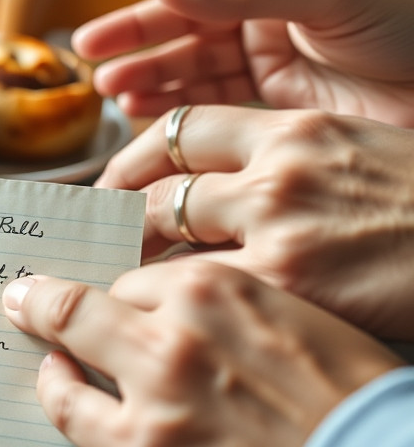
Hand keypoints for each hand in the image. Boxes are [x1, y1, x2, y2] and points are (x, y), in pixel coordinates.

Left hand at [1, 262, 401, 446]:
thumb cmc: (351, 398)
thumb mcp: (297, 317)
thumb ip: (231, 298)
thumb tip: (176, 296)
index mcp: (223, 285)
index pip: (145, 269)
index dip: (123, 284)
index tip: (100, 283)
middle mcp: (178, 326)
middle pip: (94, 293)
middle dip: (58, 291)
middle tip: (30, 290)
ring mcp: (153, 387)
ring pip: (72, 334)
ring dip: (50, 327)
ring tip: (32, 320)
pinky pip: (69, 406)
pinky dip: (55, 386)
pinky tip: (57, 377)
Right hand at [71, 0, 413, 126]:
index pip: (187, 4)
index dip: (136, 23)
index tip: (90, 44)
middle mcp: (267, 32)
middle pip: (184, 47)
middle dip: (138, 63)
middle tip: (99, 84)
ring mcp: (277, 78)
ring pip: (197, 86)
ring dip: (155, 94)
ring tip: (119, 106)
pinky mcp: (290, 120)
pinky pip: (225, 121)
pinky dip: (188, 124)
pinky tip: (157, 126)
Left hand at [98, 104, 413, 339]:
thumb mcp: (356, 155)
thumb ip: (283, 158)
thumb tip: (222, 180)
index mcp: (293, 128)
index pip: (177, 129)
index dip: (132, 159)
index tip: (109, 186)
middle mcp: (277, 166)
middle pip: (158, 185)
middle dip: (114, 218)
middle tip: (90, 244)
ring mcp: (282, 223)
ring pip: (165, 238)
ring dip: (128, 263)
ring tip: (107, 285)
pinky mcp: (292, 281)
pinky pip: (199, 289)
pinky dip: (166, 304)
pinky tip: (153, 318)